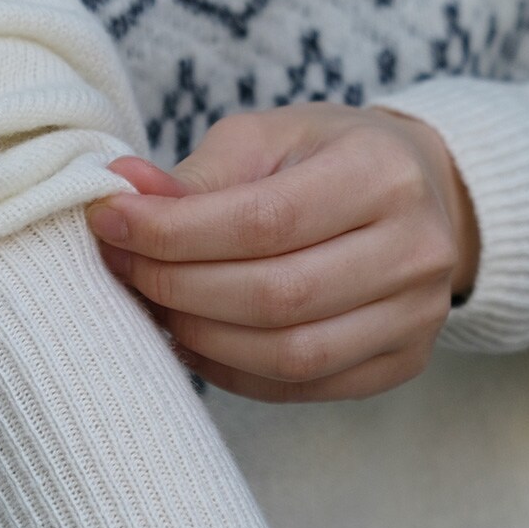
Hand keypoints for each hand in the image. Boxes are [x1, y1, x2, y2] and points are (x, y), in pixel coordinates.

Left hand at [88, 104, 478, 401]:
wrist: (416, 194)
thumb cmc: (328, 158)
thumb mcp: (266, 140)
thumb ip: (198, 177)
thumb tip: (120, 195)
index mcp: (382, 174)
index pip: (264, 221)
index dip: (175, 232)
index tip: (111, 222)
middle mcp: (415, 250)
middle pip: (275, 296)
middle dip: (178, 287)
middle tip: (123, 267)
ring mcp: (417, 316)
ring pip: (290, 355)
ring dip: (201, 336)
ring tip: (156, 305)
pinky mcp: (402, 362)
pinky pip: (304, 387)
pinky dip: (234, 371)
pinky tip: (196, 340)